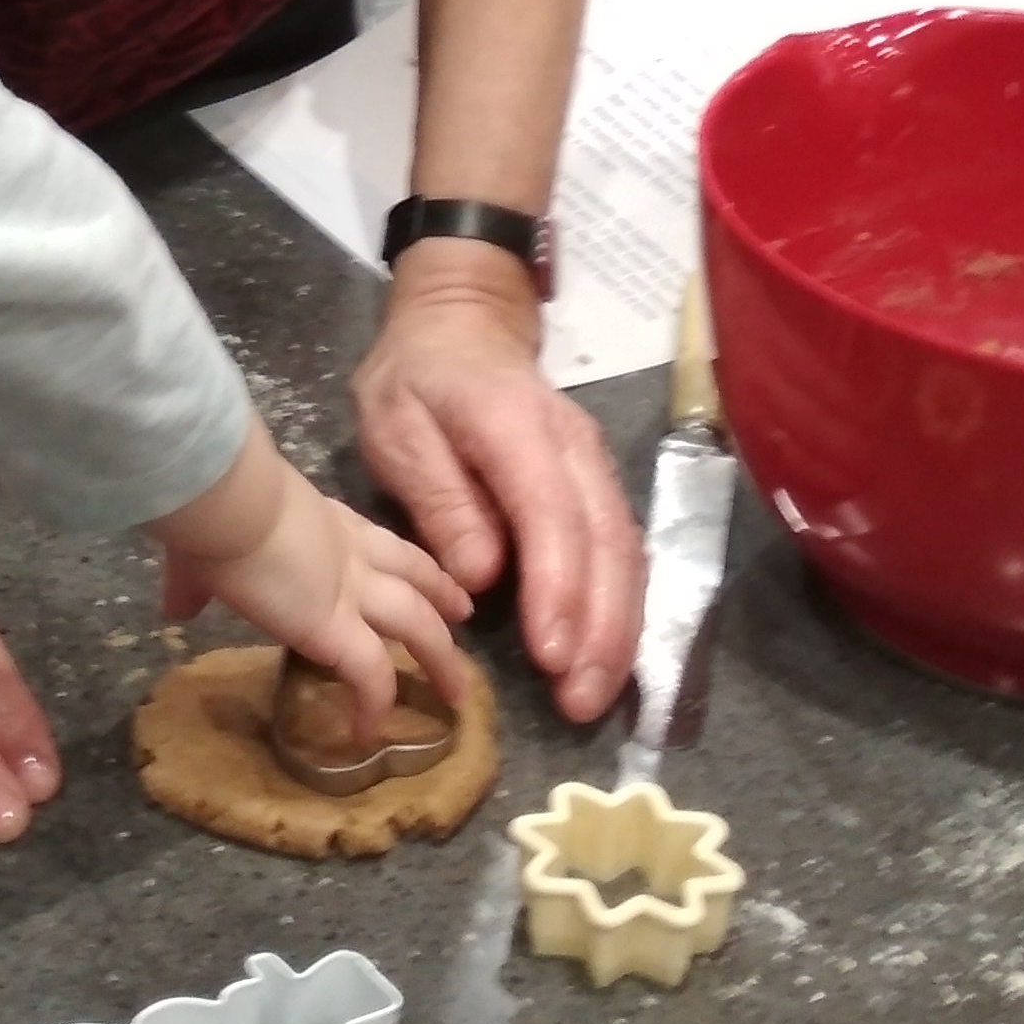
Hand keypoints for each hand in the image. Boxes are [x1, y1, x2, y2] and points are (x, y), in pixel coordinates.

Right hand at [150, 419, 470, 721]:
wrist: (227, 503)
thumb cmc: (214, 511)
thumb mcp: (205, 546)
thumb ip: (194, 581)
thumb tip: (175, 605)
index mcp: (326, 525)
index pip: (380, 546)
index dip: (408, 565)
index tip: (428, 580)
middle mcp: (352, 555)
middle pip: (415, 579)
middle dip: (443, 598)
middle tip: (464, 616)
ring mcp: (352, 592)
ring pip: (417, 626)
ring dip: (441, 658)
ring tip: (458, 692)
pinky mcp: (339, 629)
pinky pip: (372, 676)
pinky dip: (375, 706)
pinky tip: (368, 733)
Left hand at [350, 249, 641, 722]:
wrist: (463, 324)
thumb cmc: (418, 378)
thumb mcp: (398, 427)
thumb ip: (439, 499)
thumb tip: (479, 577)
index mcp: (517, 427)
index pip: (551, 515)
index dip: (558, 588)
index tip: (550, 654)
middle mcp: (574, 449)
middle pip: (606, 544)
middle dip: (601, 629)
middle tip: (579, 699)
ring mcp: (595, 466)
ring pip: (626, 553)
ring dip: (618, 629)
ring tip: (594, 695)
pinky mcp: (598, 486)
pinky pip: (621, 550)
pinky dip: (620, 607)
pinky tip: (607, 658)